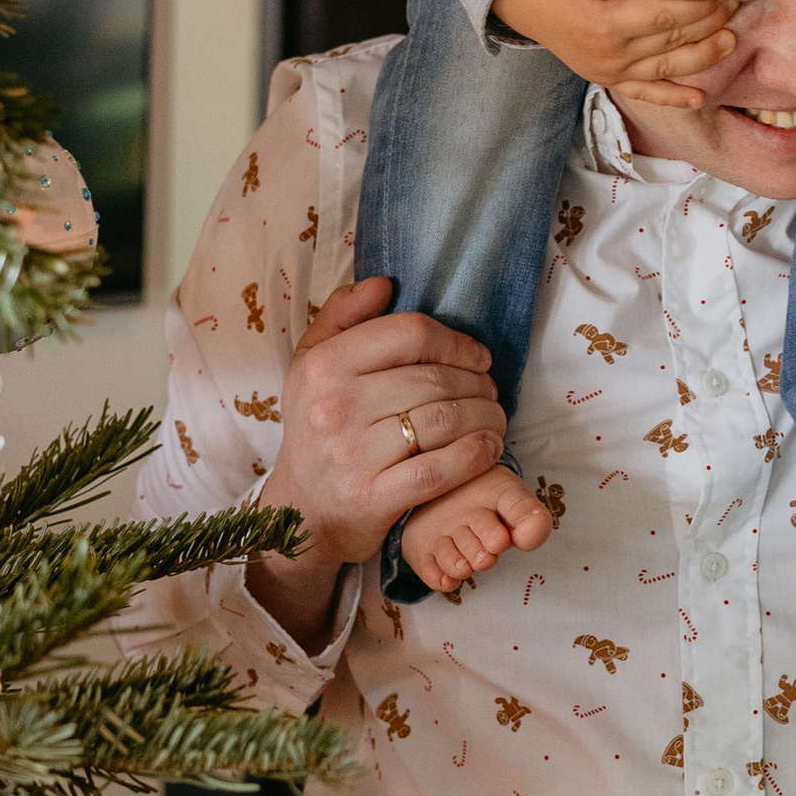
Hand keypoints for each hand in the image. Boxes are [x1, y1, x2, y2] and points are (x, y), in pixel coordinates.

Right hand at [246, 277, 505, 638]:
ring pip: (445, 421)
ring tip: (495, 417)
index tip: (477, 357)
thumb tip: (383, 284)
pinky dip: (476, 455)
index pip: (410, 334)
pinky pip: (441, 469)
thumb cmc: (316, 429)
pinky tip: (489, 447)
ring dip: (486, 417)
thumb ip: (343, 317)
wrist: (300, 510)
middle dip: (478, 384)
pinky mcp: (374, 497)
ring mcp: (353, 454)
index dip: (456, 342)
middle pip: (434, 379)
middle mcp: (335, 406)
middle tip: (491, 392)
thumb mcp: (311, 366)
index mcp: (323, 365)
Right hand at [491, 0, 736, 105]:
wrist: (519, 4)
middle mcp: (610, 55)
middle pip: (672, 41)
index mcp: (604, 24)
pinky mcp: (609, 80)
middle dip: (708, 25)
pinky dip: (674, 98)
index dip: (698, 7)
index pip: (664, 16)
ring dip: (703, 58)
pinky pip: (647, 94)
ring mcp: (610, 72)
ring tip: (731, 41)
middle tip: (737, 6)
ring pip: (667, 69)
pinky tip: (699, 98)